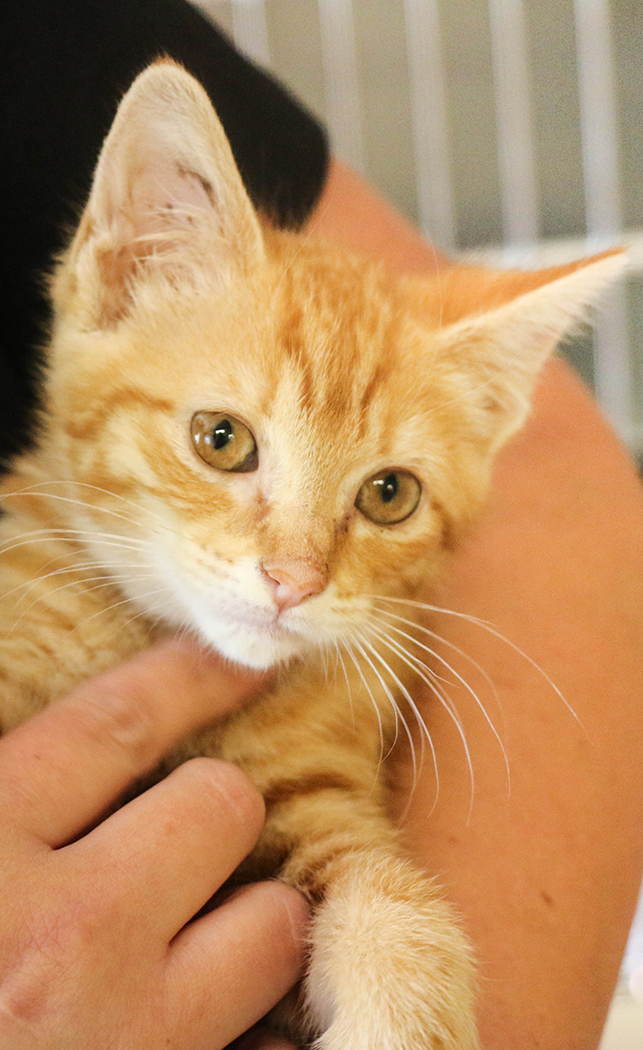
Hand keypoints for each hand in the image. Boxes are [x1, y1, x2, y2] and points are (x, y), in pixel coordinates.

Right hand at [0, 639, 308, 1049]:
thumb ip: (13, 794)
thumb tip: (79, 753)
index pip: (113, 725)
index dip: (184, 678)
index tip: (230, 662)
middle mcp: (60, 940)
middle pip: (219, 806)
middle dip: (208, 814)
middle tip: (168, 848)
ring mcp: (127, 1036)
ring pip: (274, 921)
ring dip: (247, 920)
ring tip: (185, 943)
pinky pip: (265, 1039)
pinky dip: (246, 1025)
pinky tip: (184, 1022)